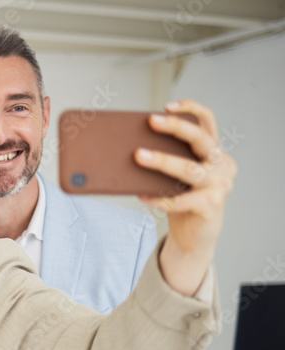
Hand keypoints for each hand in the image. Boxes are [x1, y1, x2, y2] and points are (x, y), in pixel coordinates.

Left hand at [135, 100, 236, 295]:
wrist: (195, 238)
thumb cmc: (183, 202)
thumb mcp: (177, 178)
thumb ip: (168, 161)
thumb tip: (132, 149)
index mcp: (215, 153)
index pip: (208, 122)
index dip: (191, 109)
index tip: (168, 106)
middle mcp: (222, 166)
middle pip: (201, 139)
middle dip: (175, 127)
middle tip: (151, 121)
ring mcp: (219, 186)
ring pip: (188, 169)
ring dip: (161, 161)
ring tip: (137, 155)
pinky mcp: (210, 206)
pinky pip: (180, 200)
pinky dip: (158, 197)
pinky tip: (141, 195)